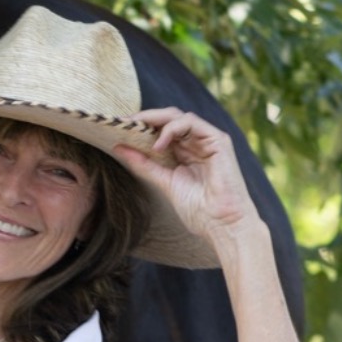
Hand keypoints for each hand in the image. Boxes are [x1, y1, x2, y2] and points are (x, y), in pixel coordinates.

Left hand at [113, 108, 261, 250]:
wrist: (222, 224)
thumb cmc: (199, 210)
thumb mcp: (165, 182)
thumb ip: (144, 165)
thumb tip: (119, 147)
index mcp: (186, 152)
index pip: (163, 129)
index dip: (142, 126)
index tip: (119, 128)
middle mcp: (198, 143)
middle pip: (170, 118)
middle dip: (146, 118)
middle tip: (123, 122)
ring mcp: (209, 140)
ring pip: (179, 116)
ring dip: (156, 120)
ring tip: (137, 130)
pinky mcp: (218, 140)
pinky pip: (192, 122)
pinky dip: (172, 129)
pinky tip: (158, 144)